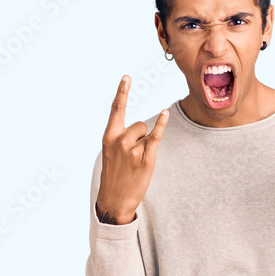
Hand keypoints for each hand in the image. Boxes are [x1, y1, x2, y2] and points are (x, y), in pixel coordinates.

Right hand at [95, 75, 168, 223]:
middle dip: (140, 136)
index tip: (127, 76)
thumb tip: (142, 126)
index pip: (116, 109)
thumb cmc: (114, 174)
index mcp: (108, 136)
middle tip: (131, 156)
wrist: (114, 199)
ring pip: (147, 133)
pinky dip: (162, 124)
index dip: (122, 92)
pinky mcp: (146, 158)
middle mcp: (119, 140)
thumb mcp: (110, 152)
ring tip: (136, 161)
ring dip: (145, 144)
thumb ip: (121, 136)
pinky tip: (165, 113)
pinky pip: (156, 136)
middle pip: (139, 124)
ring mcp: (132, 149)